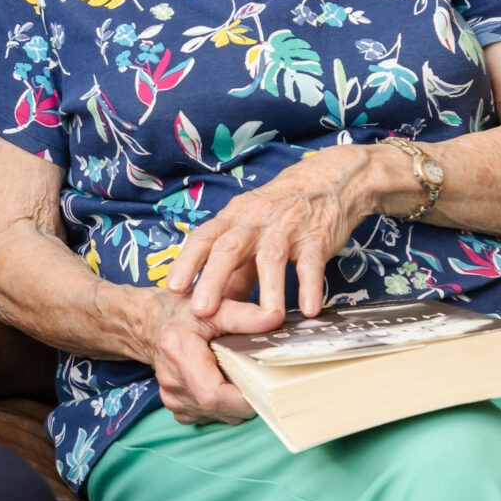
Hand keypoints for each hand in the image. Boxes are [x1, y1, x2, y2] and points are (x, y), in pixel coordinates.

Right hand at [147, 288, 284, 423]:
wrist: (151, 326)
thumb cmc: (184, 314)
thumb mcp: (214, 307)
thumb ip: (244, 315)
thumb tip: (275, 318)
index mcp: (180, 352)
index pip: (214, 394)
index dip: (243, 397)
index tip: (264, 383)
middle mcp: (173, 382)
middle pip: (222, 408)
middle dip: (247, 398)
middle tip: (257, 376)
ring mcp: (173, 400)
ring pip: (221, 416)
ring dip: (237, 403)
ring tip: (238, 375)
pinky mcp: (177, 410)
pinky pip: (211, 417)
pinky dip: (224, 406)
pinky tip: (223, 383)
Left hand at [164, 143, 385, 319]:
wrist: (328, 181)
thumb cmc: (280, 211)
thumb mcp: (250, 231)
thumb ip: (233, 269)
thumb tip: (213, 305)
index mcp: (234, 218)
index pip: (204, 237)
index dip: (186, 261)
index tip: (172, 287)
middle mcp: (255, 221)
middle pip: (229, 248)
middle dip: (213, 278)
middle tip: (201, 310)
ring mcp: (286, 228)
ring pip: (271, 258)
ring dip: (269, 290)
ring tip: (265, 320)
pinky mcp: (316, 238)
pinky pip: (311, 263)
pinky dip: (310, 286)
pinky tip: (309, 310)